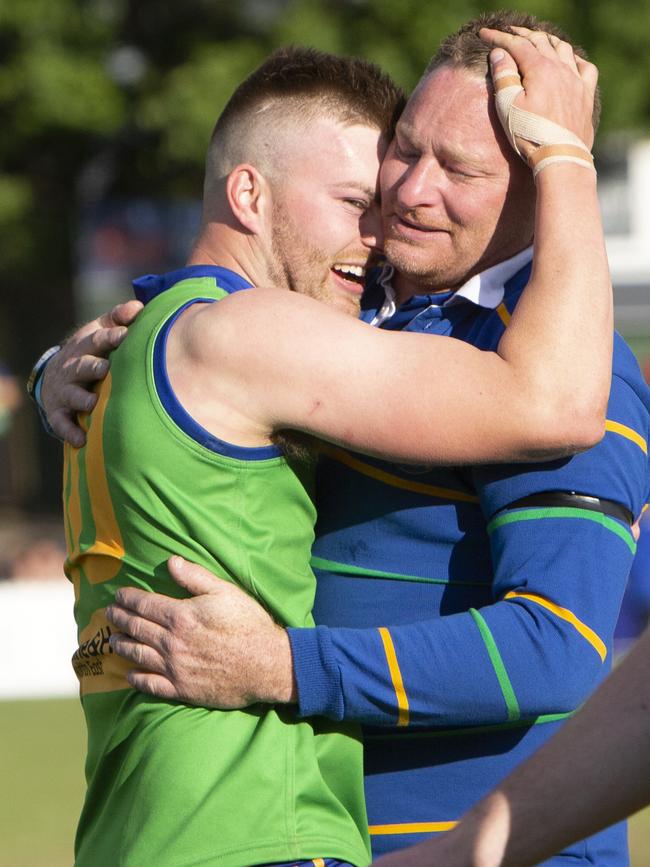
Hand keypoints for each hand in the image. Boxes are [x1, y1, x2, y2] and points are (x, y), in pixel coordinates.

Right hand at [41, 299, 142, 445]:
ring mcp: (65, 391)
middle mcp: (73, 367)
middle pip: (83, 366)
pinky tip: (82, 440)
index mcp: (85, 346)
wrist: (55, 377)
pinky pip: (62, 424)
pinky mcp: (59, 413)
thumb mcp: (99, 331)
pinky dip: (70, 432)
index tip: (126, 335)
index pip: (97, 339)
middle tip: (106, 369)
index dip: (110, 337)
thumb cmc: (90, 352)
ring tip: (93, 403)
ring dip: (82, 399)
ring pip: (73, 395)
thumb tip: (139, 307)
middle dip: (93, 366)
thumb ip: (118, 318)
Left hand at [106, 556, 295, 707]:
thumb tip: (171, 562)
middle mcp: (171, 642)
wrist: (266, 664)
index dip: (127, 598)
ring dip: (121, 646)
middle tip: (108, 614)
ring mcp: (174, 667)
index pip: (144, 604)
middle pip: (135, 628)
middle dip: (119, 619)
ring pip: (137, 655)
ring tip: (113, 641)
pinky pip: (150, 685)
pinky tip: (129, 675)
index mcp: (180, 616)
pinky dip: (136, 679)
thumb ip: (195, 577)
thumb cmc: (248, 624)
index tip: (117, 595)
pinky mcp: (181, 689)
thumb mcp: (225, 591)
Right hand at [479, 25, 597, 155]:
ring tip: (537, 41)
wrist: (560, 158)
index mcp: (539, 69)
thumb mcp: (508, 107)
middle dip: (521, 34)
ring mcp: (576, 81)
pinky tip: (570, 62)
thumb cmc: (529, 135)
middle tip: (507, 32)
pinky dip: (574, 59)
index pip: (517, 44)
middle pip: (540, 41)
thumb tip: (499, 53)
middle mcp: (560, 68)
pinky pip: (585, 67)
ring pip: (563, 49)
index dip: (499, 37)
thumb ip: (503, 77)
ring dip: (547, 41)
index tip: (484, 33)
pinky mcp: (586, 95)